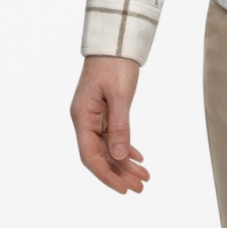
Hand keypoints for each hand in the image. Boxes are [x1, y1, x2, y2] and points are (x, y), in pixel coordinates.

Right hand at [70, 55, 149, 193]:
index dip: (106, 175)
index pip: (90, 156)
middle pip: (100, 154)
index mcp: (82, 116)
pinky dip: (125, 146)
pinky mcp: (104, 109)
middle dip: (119, 173)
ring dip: (125, 162)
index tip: (123, 189)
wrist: (115, 38)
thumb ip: (119, 126)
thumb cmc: (115, 62)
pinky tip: (138, 157)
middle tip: (141, 187)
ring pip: (108, 146)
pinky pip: (113, 135)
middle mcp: (85, 119)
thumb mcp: (120, 94)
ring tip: (144, 177)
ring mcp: (94, 115)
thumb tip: (119, 156)